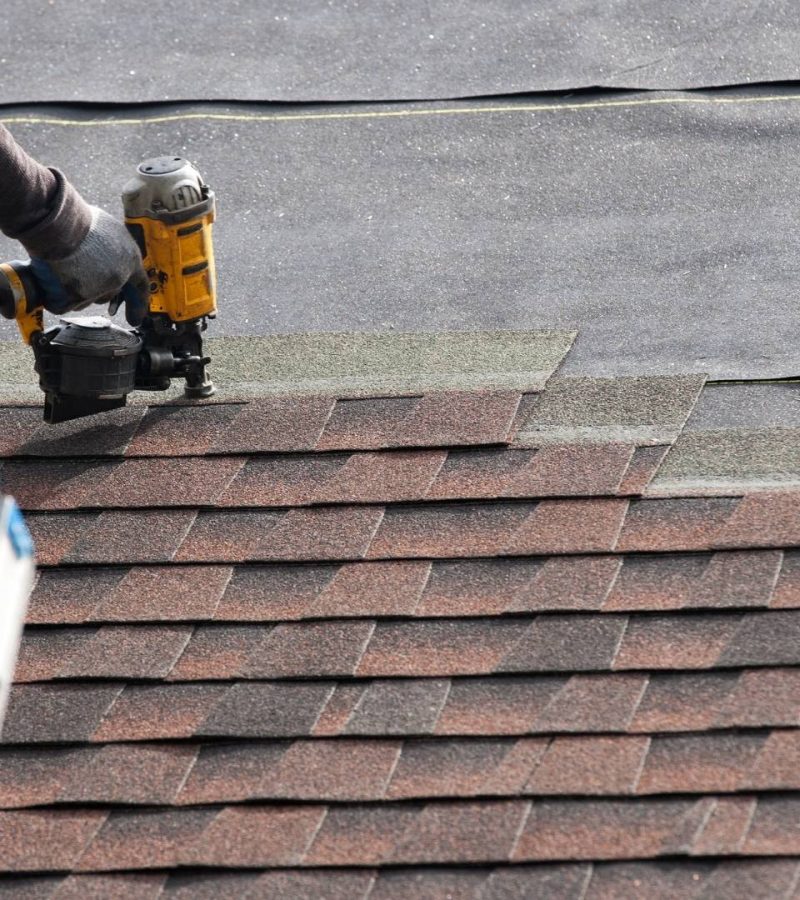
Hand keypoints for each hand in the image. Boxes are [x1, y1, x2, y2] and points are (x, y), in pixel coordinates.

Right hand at [28, 206, 148, 324]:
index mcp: (130, 259)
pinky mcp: (77, 296)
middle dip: (96, 287)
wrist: (60, 225)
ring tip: (65, 265)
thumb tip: (112, 252)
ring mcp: (98, 289)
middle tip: (80, 271)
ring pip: (88, 299)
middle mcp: (118, 278)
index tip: (136, 318)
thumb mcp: (109, 227)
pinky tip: (54, 278)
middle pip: (109, 293)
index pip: (140, 286)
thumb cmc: (81, 220)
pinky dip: (58, 295)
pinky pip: (66, 304)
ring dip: (76, 289)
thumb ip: (115, 246)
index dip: (138, 303)